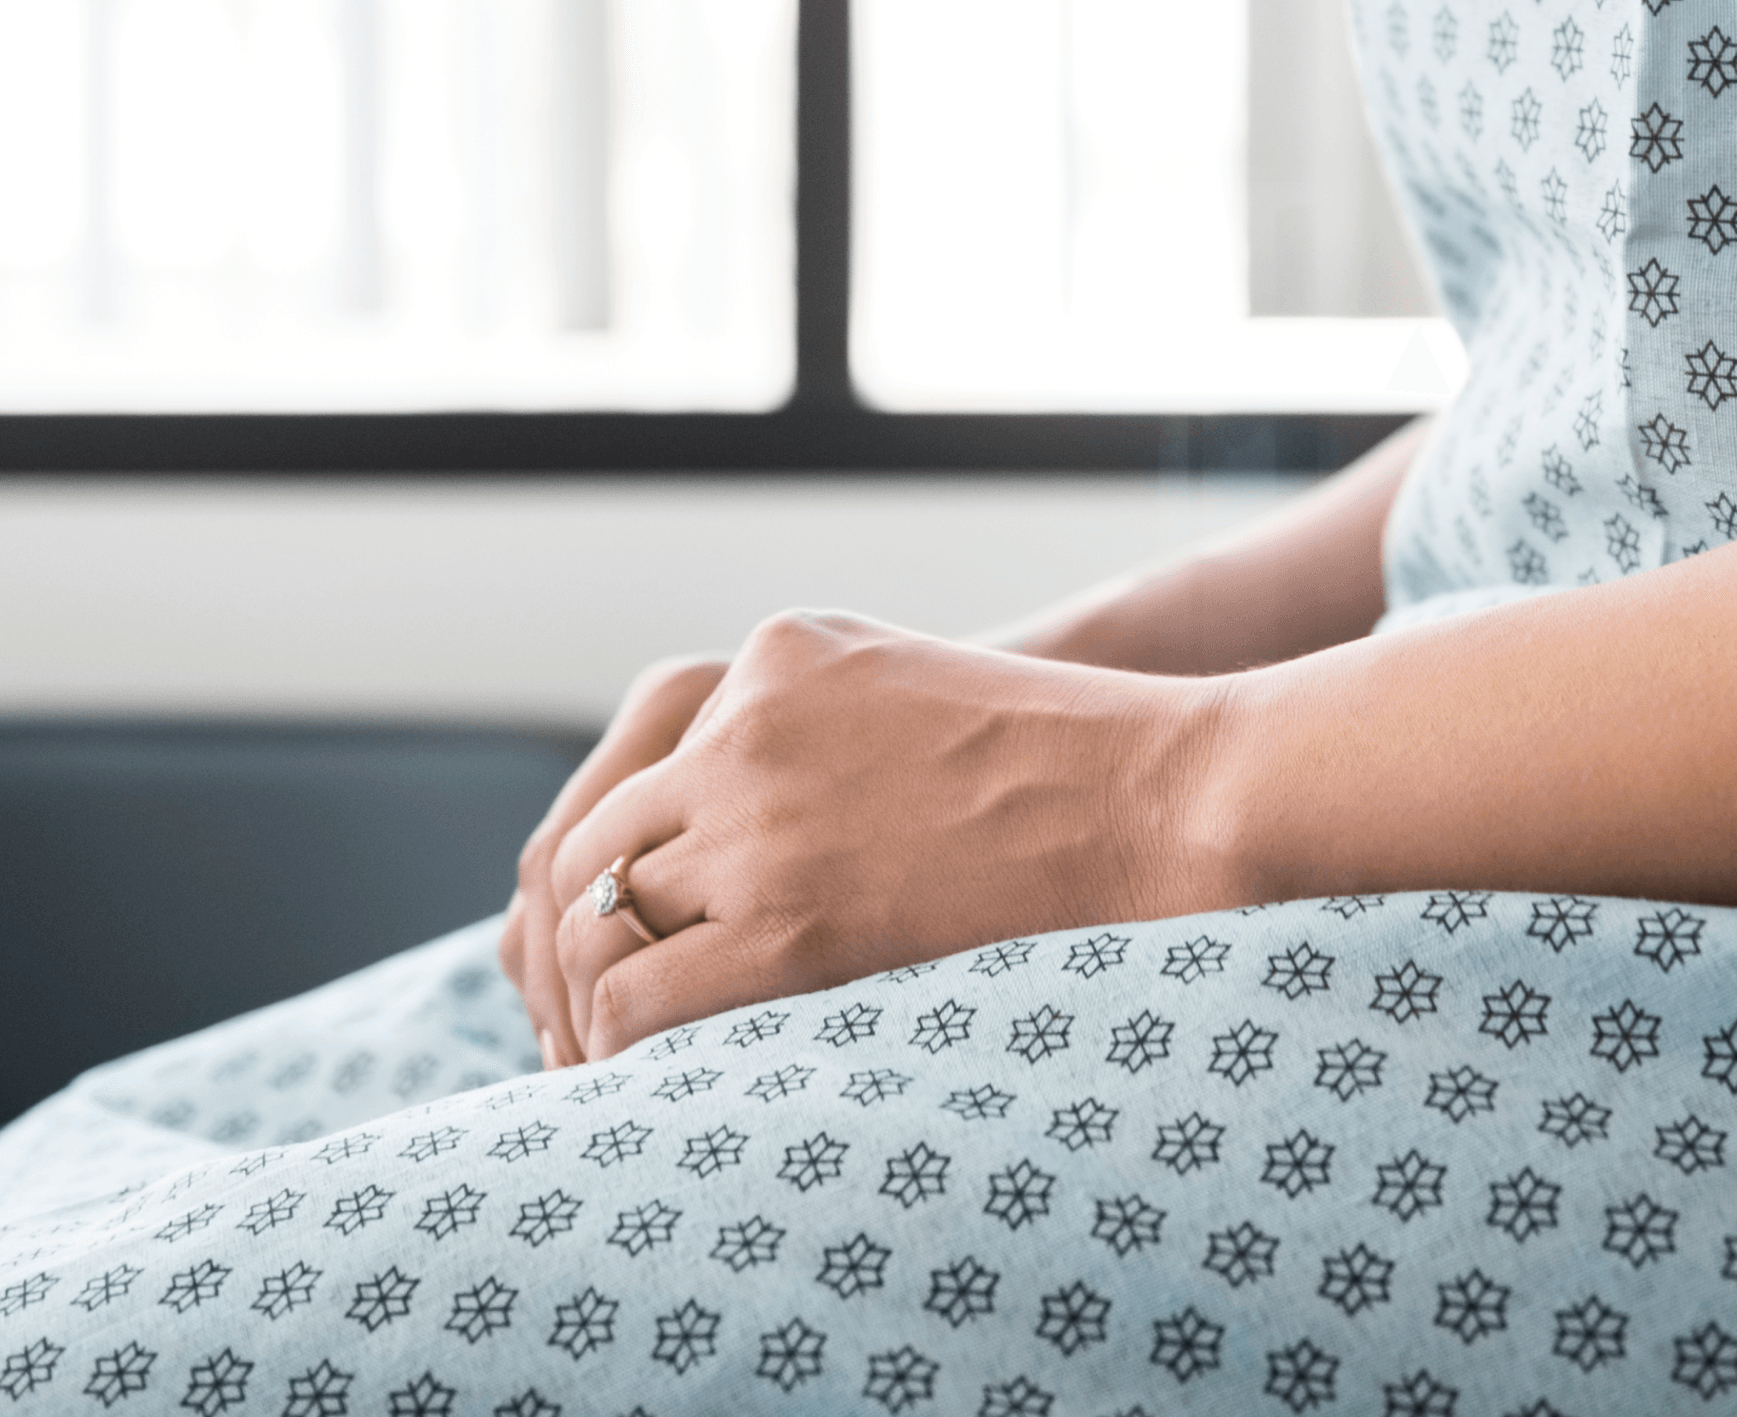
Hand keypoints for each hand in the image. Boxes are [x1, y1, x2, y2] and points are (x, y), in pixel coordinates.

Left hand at [523, 610, 1227, 1060]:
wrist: (1160, 796)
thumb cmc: (1067, 769)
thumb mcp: (911, 691)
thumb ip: (812, 733)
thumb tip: (736, 843)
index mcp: (771, 657)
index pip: (626, 780)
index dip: (602, 881)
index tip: (617, 949)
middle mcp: (740, 722)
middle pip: (588, 852)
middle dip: (576, 948)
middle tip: (592, 1030)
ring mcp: (756, 811)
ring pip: (596, 922)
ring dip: (593, 1002)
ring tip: (619, 1067)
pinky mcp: (789, 914)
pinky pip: (640, 993)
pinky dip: (624, 1045)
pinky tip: (657, 1080)